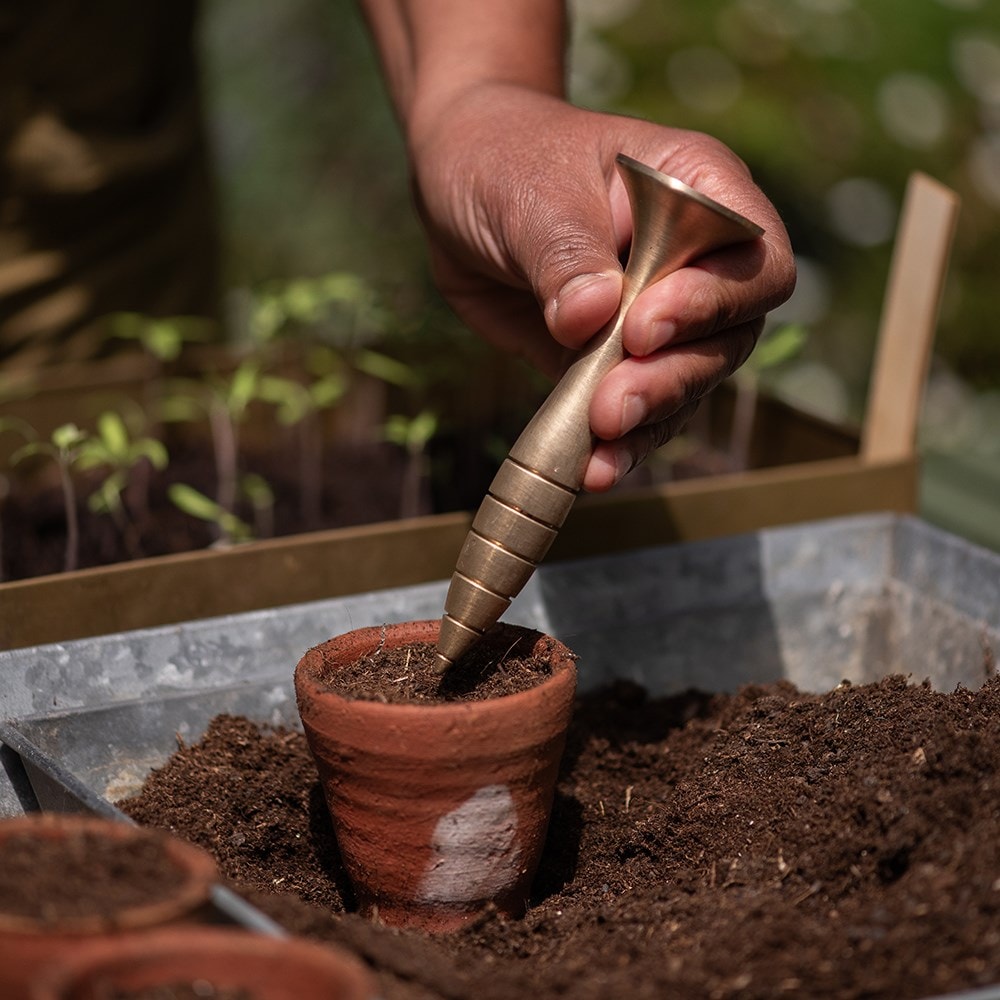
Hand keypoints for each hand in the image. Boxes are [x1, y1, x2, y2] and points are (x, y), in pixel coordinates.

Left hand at [408, 85, 795, 490]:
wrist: (462, 182)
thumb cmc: (505, 159)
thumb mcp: (530, 192)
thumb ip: (566, 251)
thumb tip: (593, 317)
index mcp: (701, 192)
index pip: (756, 259)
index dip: (713, 301)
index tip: (641, 326)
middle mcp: (696, 261)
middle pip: (729, 336)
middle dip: (674, 376)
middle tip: (614, 405)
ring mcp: (660, 317)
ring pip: (689, 383)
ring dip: (649, 419)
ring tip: (601, 444)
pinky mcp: (617, 361)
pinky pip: (638, 411)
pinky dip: (619, 443)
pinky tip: (592, 467)